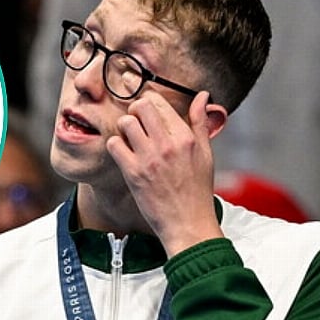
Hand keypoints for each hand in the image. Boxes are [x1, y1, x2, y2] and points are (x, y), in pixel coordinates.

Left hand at [105, 90, 222, 256]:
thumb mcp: (206, 153)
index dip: (147, 99)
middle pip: (140, 106)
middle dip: (135, 110)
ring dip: (124, 128)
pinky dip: (115, 146)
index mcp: (186, 137)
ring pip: (125, 122)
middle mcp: (168, 144)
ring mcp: (149, 158)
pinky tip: (124, 154)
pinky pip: (114, 145)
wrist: (188, 223)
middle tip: (136, 122)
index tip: (141, 103)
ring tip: (130, 139)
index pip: (159, 102)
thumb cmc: (197, 191)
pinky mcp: (133, 173)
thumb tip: (202, 96)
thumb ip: (200, 122)